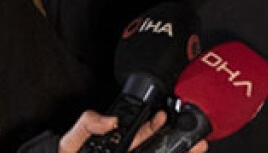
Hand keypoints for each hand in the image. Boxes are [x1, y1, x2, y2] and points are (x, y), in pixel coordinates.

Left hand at [57, 111, 207, 152]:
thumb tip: (110, 121)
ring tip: (194, 148)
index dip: (155, 127)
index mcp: (116, 144)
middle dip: (175, 142)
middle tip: (193, 138)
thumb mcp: (73, 138)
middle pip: (155, 149)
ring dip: (176, 152)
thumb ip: (89, 123)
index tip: (167, 118)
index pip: (141, 134)